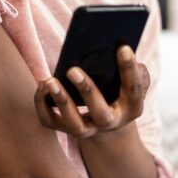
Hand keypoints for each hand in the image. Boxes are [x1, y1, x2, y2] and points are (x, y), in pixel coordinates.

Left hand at [34, 45, 149, 137]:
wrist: (108, 120)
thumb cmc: (120, 90)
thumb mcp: (133, 81)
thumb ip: (135, 69)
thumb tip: (122, 49)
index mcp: (132, 108)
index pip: (133, 89)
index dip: (130, 69)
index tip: (124, 48)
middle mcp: (110, 122)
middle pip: (100, 113)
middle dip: (87, 91)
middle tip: (72, 70)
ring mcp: (88, 129)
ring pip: (74, 124)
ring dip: (61, 101)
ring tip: (50, 80)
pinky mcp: (65, 128)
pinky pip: (50, 121)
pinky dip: (42, 104)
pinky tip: (42, 84)